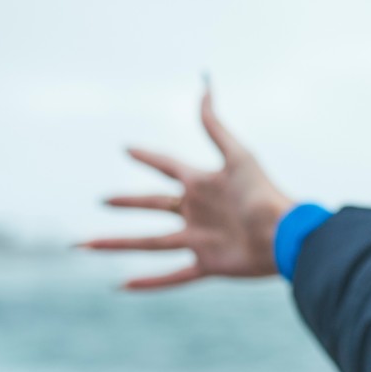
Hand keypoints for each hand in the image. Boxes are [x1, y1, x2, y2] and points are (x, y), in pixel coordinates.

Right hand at [80, 85, 295, 289]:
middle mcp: (198, 211)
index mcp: (203, 184)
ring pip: (151, 243)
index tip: (126, 148)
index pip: (168, 167)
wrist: (284, 234)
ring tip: (86, 245)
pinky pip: (174, 276)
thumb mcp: (237, 155)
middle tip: (102, 199)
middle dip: (128, 202)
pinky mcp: (208, 264)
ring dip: (118, 244)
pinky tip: (122, 286)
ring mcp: (200, 239)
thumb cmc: (262, 193)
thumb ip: (215, 125)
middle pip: (154, 205)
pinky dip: (150, 283)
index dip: (148, 157)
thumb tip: (205, 85)